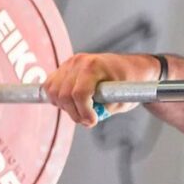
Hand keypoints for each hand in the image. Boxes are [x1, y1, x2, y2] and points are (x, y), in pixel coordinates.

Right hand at [43, 53, 158, 126]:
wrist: (132, 67)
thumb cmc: (130, 82)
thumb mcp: (122, 100)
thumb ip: (103, 110)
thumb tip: (85, 120)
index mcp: (95, 65)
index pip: (79, 93)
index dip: (84, 112)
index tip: (93, 121)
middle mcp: (79, 62)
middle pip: (64, 95)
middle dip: (75, 113)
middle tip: (89, 120)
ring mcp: (69, 63)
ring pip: (53, 92)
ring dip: (65, 107)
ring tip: (81, 112)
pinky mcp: (64, 68)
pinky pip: (50, 86)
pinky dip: (57, 98)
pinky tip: (72, 104)